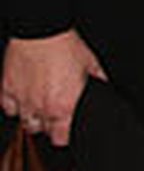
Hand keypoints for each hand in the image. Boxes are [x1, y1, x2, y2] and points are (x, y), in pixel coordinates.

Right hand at [1, 30, 106, 146]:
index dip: (64, 135)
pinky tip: (23, 98)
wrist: (42, 32)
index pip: (60, 138)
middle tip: (55, 113)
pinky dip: (15, 106)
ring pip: (24, 122)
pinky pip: (8, 108)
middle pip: (42, 130)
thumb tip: (106, 86)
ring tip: (40, 107)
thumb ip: (99, 79)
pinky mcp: (6, 90)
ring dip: (33, 117)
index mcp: (63, 106)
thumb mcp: (91, 62)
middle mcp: (41, 108)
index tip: (66, 130)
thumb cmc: (67, 46)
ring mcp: (22, 100)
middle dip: (49, 125)